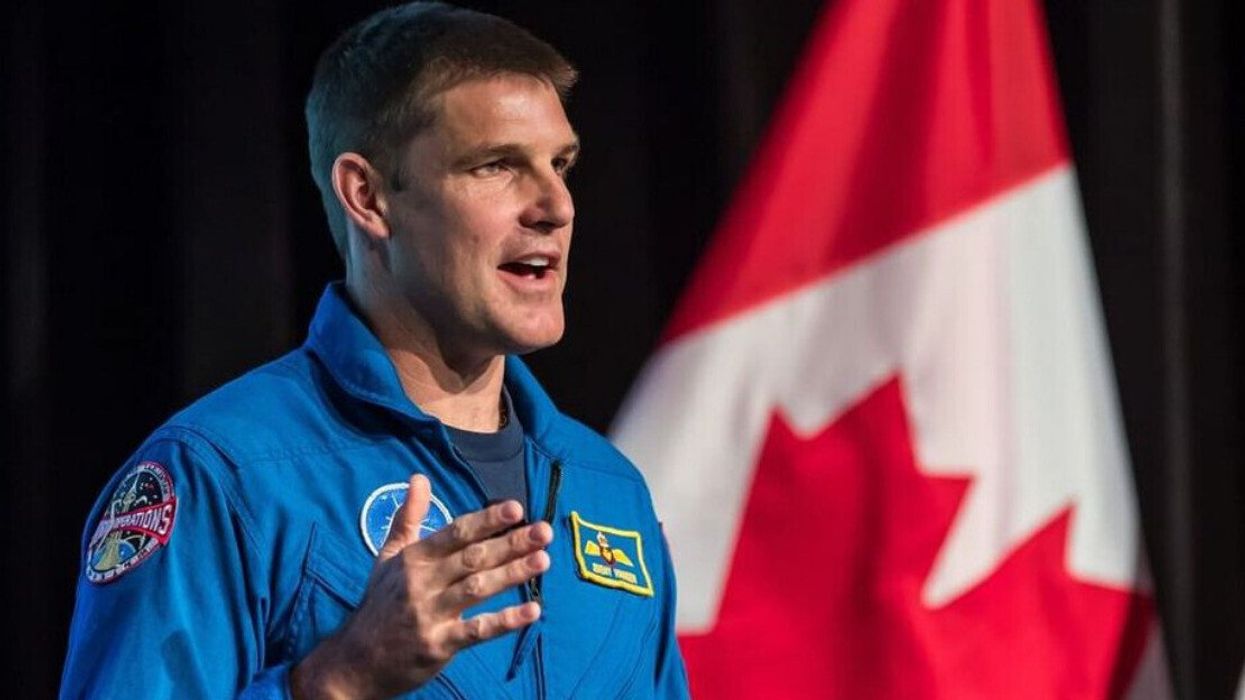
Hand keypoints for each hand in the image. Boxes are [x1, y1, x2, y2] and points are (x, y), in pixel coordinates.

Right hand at [291, 473, 552, 699]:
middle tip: (545, 531)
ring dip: (512, 574)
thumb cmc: (380, 603)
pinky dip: (505, 621)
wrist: (356, 661)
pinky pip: (476, 631)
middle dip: (510, 543)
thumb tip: (419, 477)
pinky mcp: (439, 644)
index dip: (486, 520)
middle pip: (473, 557)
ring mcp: (430, 614)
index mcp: (414, 558)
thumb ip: (407, 517)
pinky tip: (532, 611)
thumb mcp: (388, 557)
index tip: (516, 508)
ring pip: (478, 588)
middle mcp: (422, 582)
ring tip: (543, 560)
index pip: (456, 533)